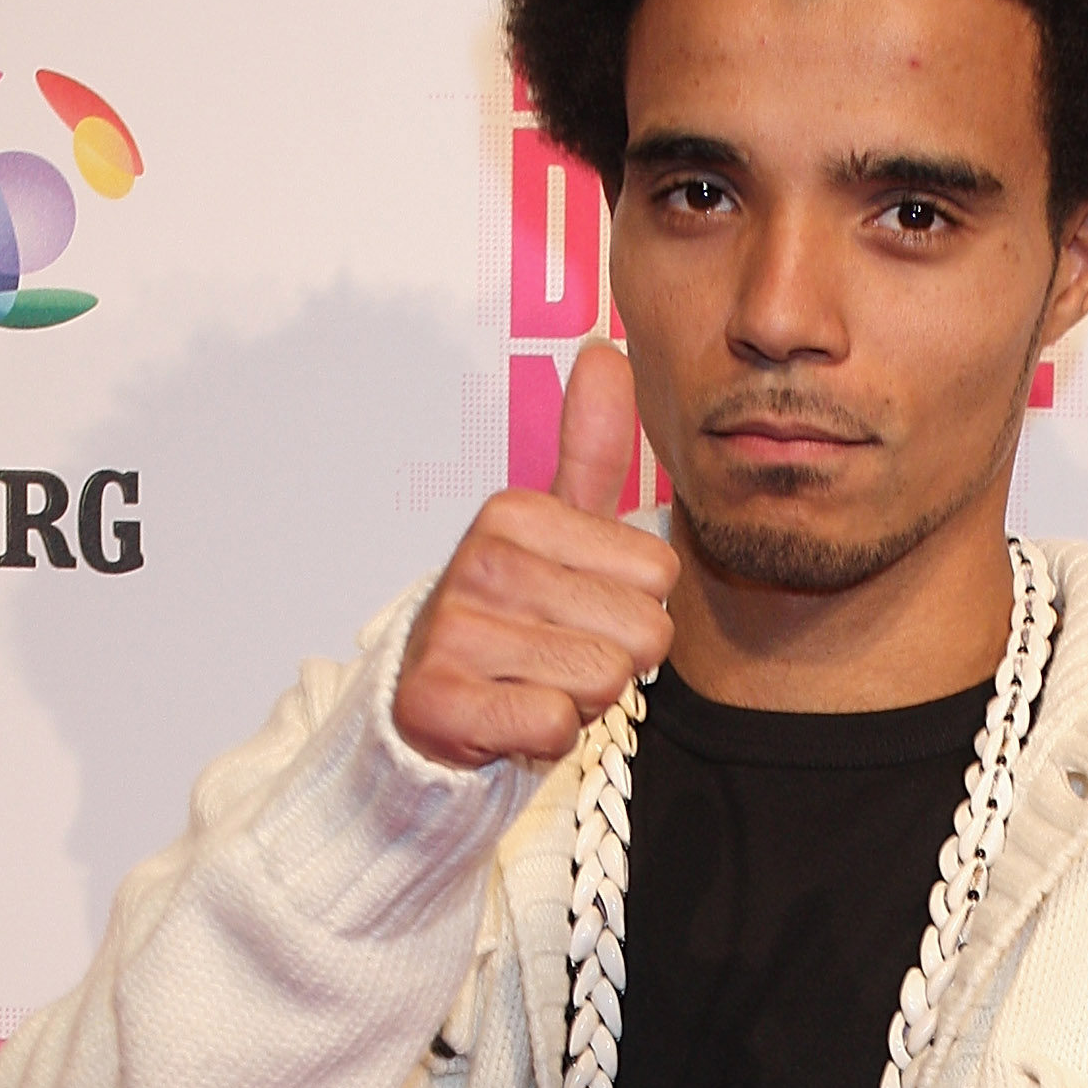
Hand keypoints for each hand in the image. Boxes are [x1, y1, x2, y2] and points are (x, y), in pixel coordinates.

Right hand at [395, 342, 676, 769]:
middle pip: (641, 632)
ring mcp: (456, 629)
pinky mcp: (440, 698)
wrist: (428, 705)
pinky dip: (544, 737)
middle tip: (557, 655)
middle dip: (614, 661)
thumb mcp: (556, 531)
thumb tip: (604, 350)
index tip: (577, 612)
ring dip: (580, 700)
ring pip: (602, 682)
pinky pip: (555, 726)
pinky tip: (509, 715)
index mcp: (518, 513)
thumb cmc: (512, 619)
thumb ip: (589, 450)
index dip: (633, 609)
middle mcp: (482, 560)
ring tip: (531, 681)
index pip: (659, 575)